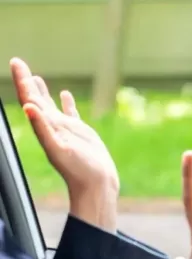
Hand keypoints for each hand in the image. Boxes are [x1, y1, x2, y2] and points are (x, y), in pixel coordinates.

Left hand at [10, 58, 119, 232]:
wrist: (96, 185)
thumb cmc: (79, 170)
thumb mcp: (58, 149)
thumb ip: (43, 128)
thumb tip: (29, 106)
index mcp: (45, 128)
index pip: (30, 99)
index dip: (22, 81)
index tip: (16, 62)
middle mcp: (53, 126)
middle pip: (36, 99)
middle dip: (27, 81)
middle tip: (18, 62)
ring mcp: (66, 129)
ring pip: (51, 105)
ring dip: (42, 91)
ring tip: (35, 77)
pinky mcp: (81, 133)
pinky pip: (71, 114)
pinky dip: (67, 103)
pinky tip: (64, 94)